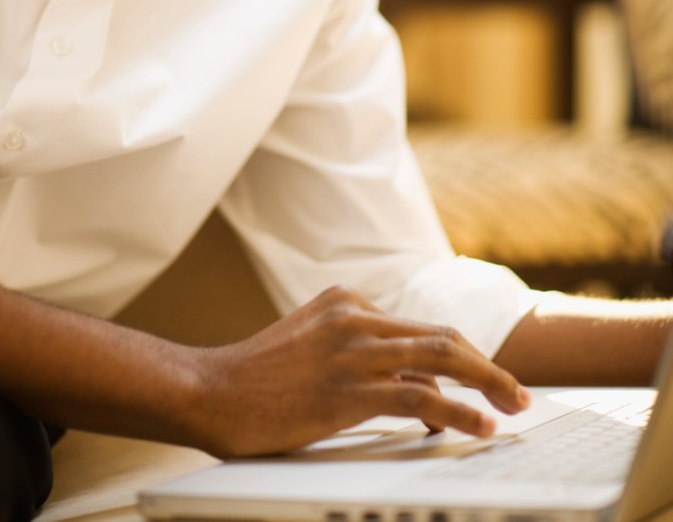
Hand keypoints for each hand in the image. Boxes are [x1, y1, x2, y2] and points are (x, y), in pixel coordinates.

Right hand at [180, 285, 530, 456]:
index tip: (483, 380)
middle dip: (486, 365)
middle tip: (518, 392)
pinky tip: (478, 427)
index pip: (418, 327)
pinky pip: (419, 398)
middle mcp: (354, 317)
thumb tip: (411, 385)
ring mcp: (351, 351)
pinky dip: (458, 413)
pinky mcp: (347, 389)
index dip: (459, 357)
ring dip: (487, 381)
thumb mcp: (310, 344)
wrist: (208, 391)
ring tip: (515, 404)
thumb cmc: (255, 379)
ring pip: (440, 357)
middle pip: (440, 335)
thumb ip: (356, 350)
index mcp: (345, 300)